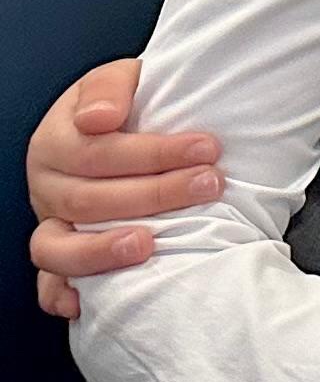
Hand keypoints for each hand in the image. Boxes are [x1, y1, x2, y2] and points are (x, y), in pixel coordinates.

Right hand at [28, 55, 206, 318]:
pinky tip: (87, 302)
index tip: (208, 148)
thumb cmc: (128, 106)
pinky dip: (62, 296)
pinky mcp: (59, 258)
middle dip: (155, 195)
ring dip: (104, 250)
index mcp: (56, 141)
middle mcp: (47, 187)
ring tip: (150, 243)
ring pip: (58, 248)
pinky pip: (48, 285)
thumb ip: (111, 87)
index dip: (154, 153)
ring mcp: (50, 225)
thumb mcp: (122, 79)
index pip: (98, 152)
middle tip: (210, 185)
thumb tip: (97, 118)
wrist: (126, 126)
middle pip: (89, 201)